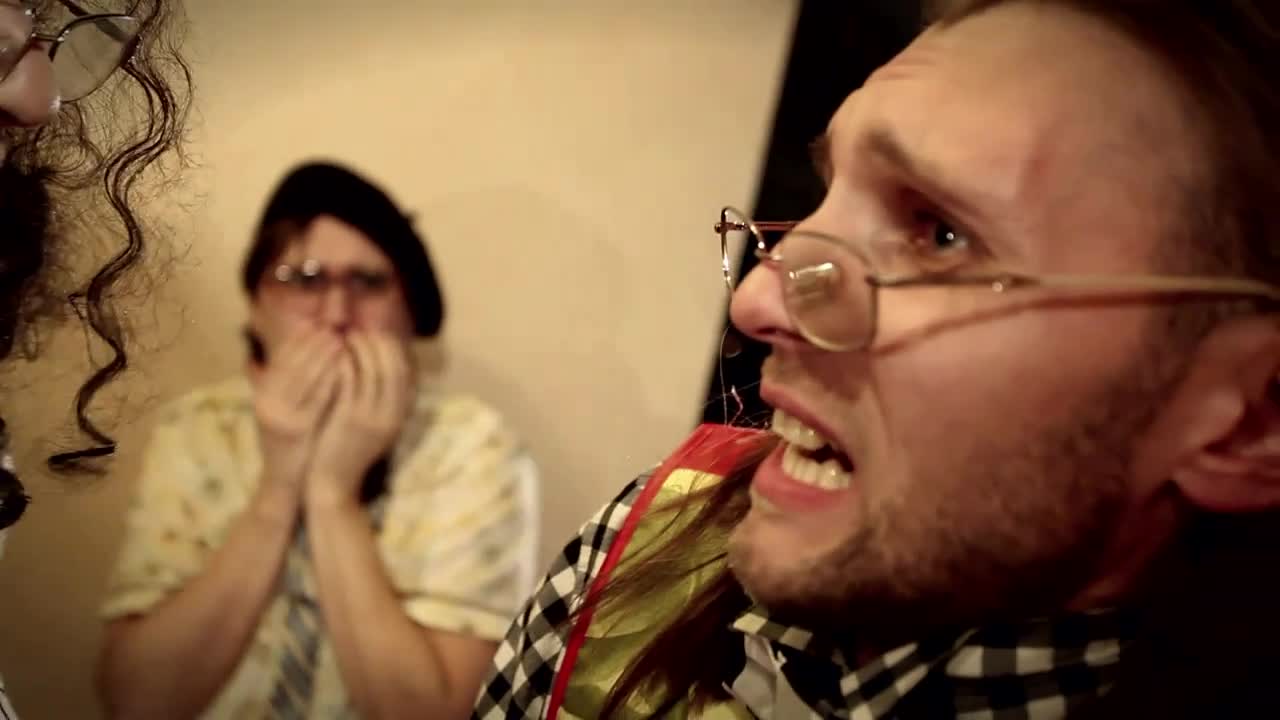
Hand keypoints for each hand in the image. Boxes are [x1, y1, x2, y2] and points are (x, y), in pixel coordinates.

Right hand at [250, 326, 342, 492]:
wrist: (282, 481)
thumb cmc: (290, 442)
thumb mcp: (284, 408)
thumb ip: (292, 382)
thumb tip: (309, 348)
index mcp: (262, 394)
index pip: (280, 358)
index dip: (299, 339)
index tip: (318, 323)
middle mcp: (266, 402)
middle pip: (291, 363)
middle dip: (312, 342)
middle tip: (333, 327)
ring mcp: (279, 416)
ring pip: (302, 377)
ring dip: (322, 356)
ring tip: (340, 340)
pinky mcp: (296, 429)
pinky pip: (316, 399)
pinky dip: (329, 380)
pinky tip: (344, 369)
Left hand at [308, 333, 413, 505]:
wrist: (334, 484)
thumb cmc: (348, 451)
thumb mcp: (374, 426)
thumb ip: (381, 399)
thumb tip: (379, 364)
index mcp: (400, 414)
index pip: (402, 369)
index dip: (388, 346)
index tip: (372, 333)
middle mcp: (391, 413)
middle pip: (390, 364)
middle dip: (373, 341)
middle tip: (355, 330)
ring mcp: (372, 416)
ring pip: (370, 368)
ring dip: (357, 347)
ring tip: (341, 337)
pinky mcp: (349, 419)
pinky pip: (350, 380)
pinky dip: (343, 361)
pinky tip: (332, 354)